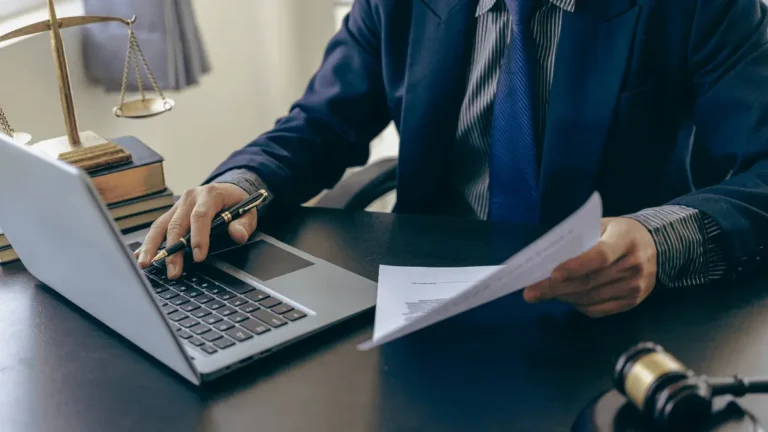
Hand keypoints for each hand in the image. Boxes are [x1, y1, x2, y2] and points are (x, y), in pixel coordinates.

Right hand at [134, 183, 254, 278]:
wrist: (226, 190)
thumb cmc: (236, 203)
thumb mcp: (248, 211)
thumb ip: (244, 224)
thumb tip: (238, 235)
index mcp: (210, 195)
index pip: (200, 216)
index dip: (199, 237)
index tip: (199, 257)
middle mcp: (190, 198)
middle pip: (177, 224)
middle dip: (173, 249)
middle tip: (173, 271)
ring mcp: (177, 206)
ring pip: (161, 225)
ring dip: (152, 247)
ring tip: (145, 264)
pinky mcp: (170, 214)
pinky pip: (157, 228)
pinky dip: (148, 243)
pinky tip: (138, 257)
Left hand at [523, 217, 657, 317]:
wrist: (657, 246)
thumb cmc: (620, 233)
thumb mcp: (605, 225)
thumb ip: (581, 238)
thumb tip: (549, 255)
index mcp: (625, 240)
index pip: (600, 256)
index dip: (576, 266)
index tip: (553, 273)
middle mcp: (633, 266)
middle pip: (589, 281)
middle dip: (555, 288)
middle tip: (530, 292)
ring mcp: (634, 287)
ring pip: (590, 298)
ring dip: (563, 297)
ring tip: (542, 293)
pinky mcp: (632, 302)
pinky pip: (598, 309)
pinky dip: (578, 305)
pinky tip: (565, 298)